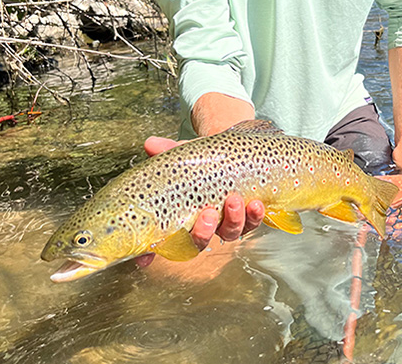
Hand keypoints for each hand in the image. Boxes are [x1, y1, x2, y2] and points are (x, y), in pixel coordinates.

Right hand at [135, 136, 264, 266]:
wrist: (231, 152)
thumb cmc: (203, 160)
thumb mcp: (185, 154)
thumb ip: (168, 150)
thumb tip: (150, 144)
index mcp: (182, 216)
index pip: (164, 240)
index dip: (152, 254)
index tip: (146, 258)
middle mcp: (204, 225)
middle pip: (200, 242)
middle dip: (203, 232)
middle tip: (207, 215)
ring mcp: (227, 222)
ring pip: (230, 232)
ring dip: (234, 220)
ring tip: (235, 201)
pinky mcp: (249, 215)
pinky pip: (253, 222)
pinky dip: (255, 215)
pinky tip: (256, 204)